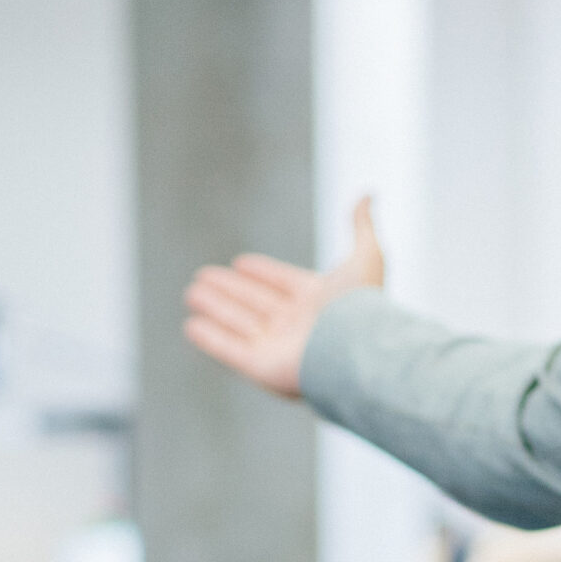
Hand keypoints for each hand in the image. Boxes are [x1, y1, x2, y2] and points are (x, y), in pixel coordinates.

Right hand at [182, 198, 383, 400]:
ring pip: (238, 323)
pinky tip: (192, 326)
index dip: (263, 273)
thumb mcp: (366, 256)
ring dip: (215, 308)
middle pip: (255, 302)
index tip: (240, 262)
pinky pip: (229, 350)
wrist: (355, 350)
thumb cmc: (361, 307)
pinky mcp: (260, 367)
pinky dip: (210, 338)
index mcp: (318, 301)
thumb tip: (368, 194)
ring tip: (192, 292)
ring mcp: (277, 348)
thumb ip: (362, 226)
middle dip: (229, 289)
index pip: (283, 283)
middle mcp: (296, 325)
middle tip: (202, 276)